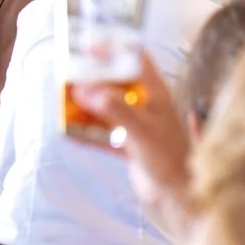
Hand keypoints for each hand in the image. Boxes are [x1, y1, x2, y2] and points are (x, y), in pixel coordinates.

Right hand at [75, 63, 196, 241]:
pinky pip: (103, 133)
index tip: (87, 46)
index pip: (134, 59)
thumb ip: (115, 110)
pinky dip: (87, 131)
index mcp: (155, 92)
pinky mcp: (129, 145)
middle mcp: (146, 104)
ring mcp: (137, 125)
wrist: (177, 197)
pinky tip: (70, 132)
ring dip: (88, 104)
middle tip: (70, 73)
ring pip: (108, 106)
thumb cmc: (169, 160)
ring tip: (66, 99)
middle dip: (94, 77)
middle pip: (116, 81)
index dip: (113, 48)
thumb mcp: (142, 131)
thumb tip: (84, 90)